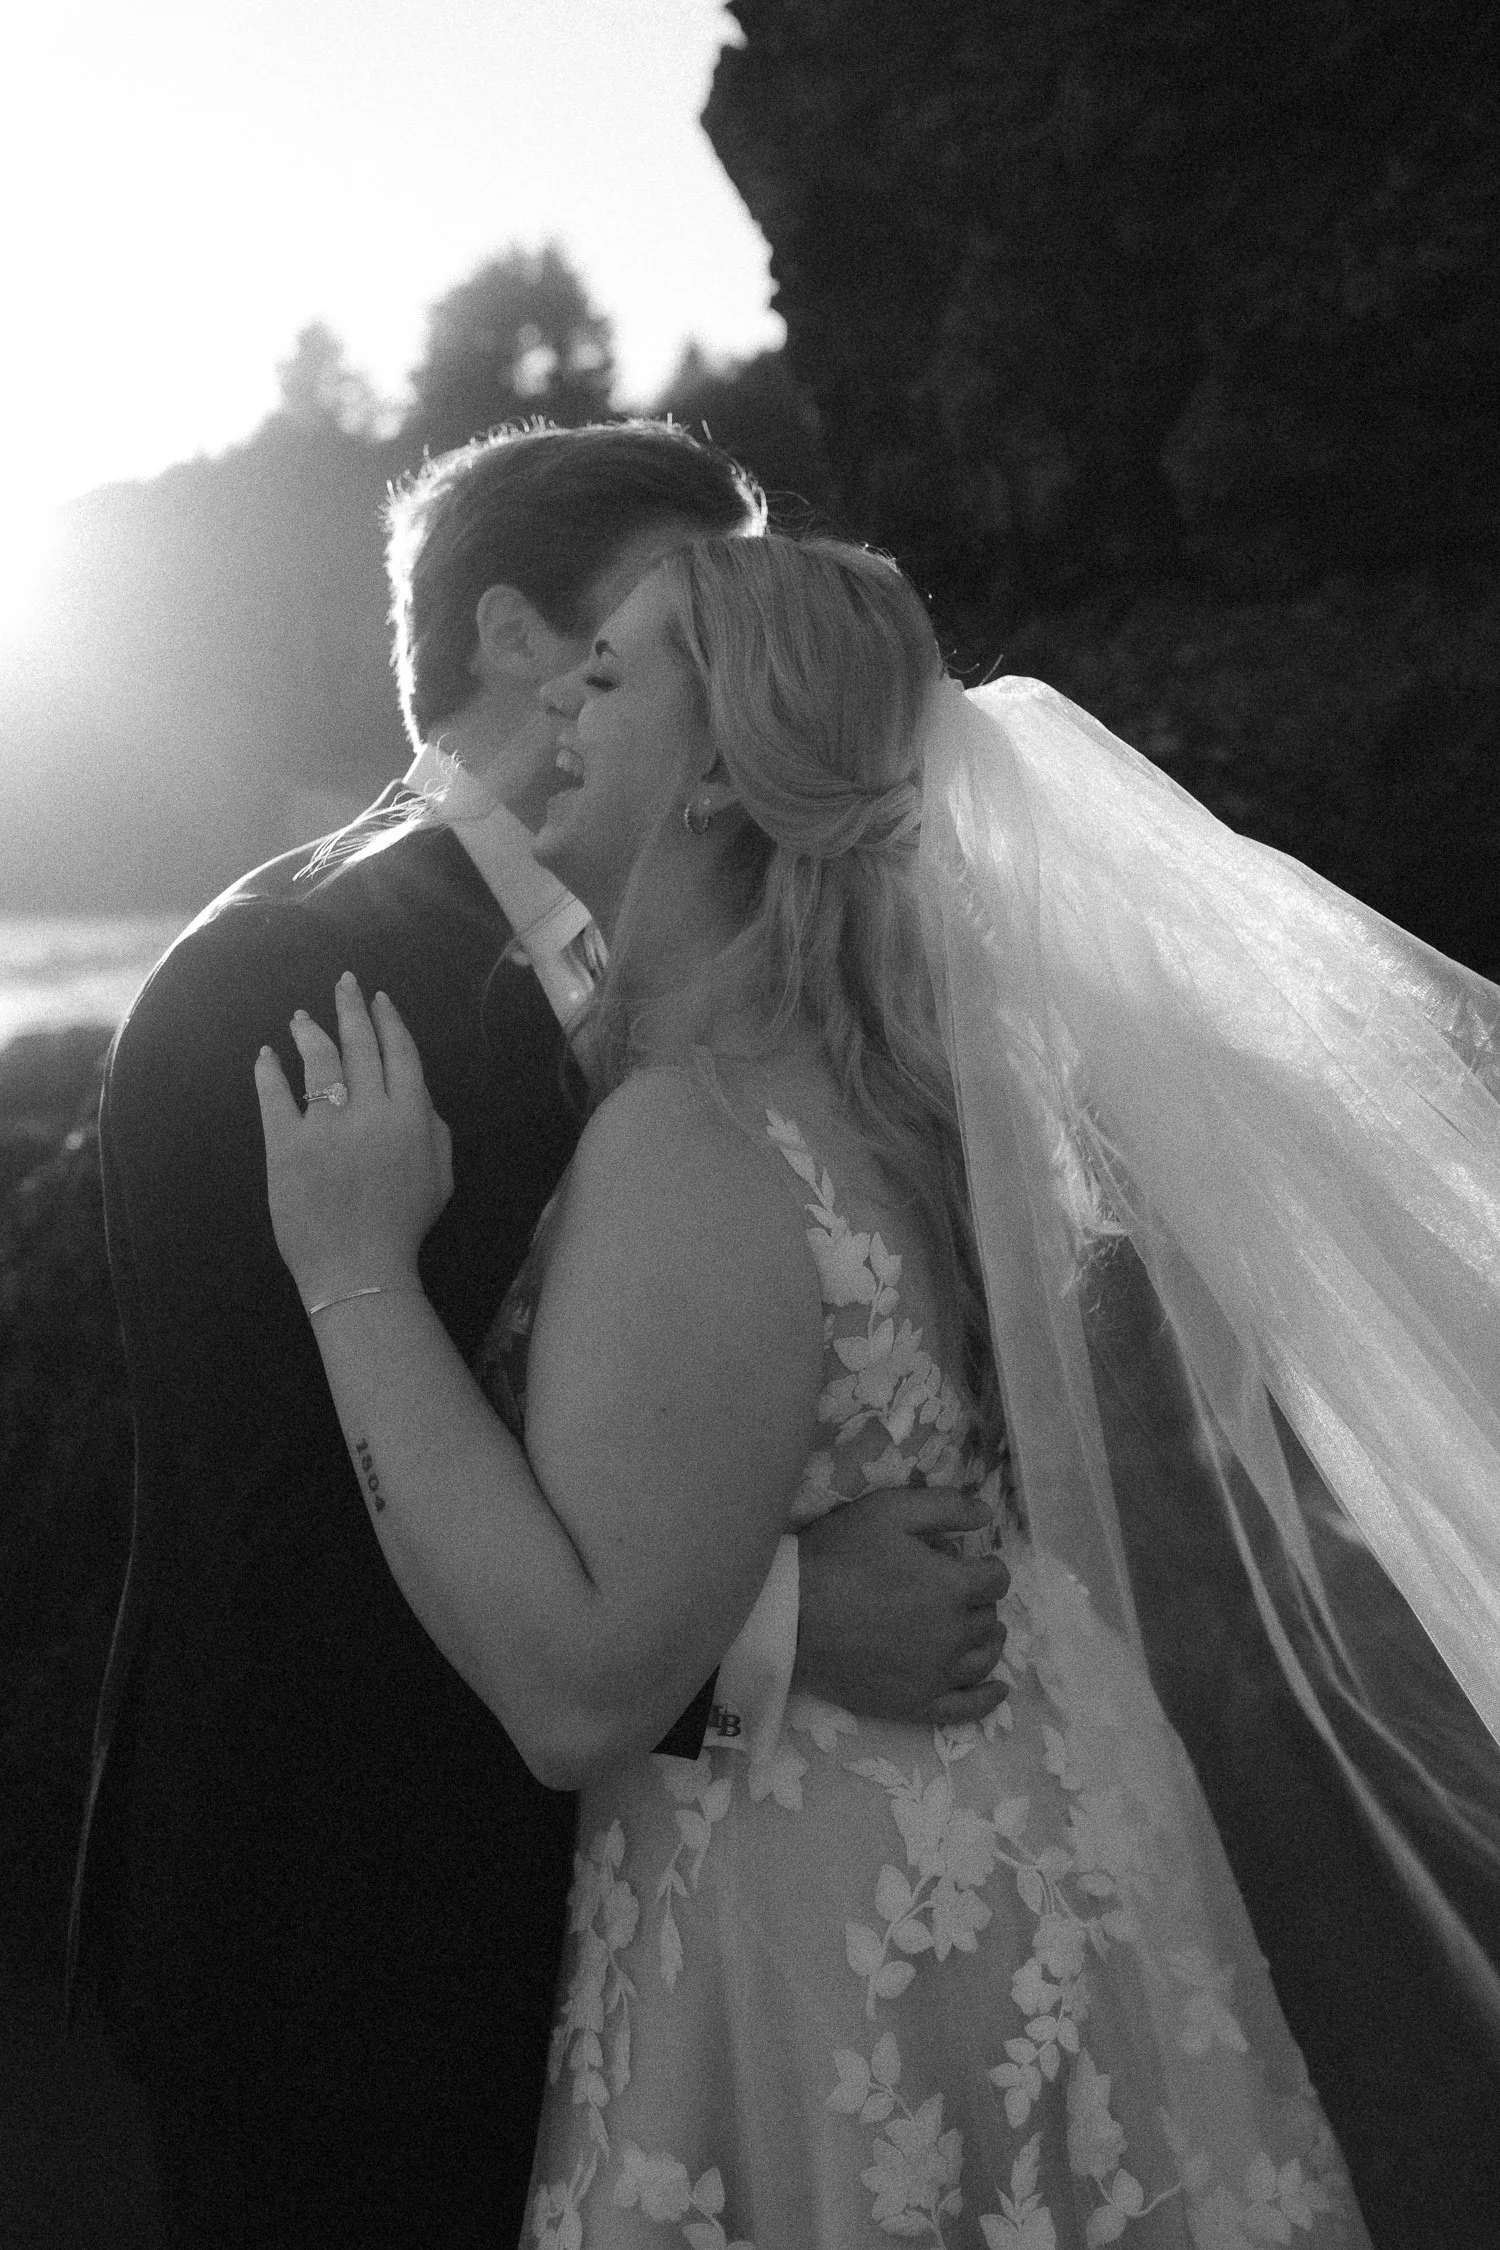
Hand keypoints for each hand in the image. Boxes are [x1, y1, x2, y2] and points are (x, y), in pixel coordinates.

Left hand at [254, 974, 453, 1307]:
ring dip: (311, 1032)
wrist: (357, 1269)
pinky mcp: (286, 1145)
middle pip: (360, 1045)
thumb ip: (436, 1132)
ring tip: (301, 1016)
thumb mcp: (441, 1179)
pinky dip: (269, 1072)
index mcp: (411, 1118)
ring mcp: (325, 1126)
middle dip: (352, 1008)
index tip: (380, 999)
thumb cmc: (403, 1227)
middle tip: (344, 983)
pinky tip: (266, 1055)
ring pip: (319, 1062)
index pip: (401, 1054)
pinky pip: (275, 1097)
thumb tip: (420, 1098)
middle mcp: (369, 1111)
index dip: (390, 1021)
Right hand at [794, 1484, 1009, 1727]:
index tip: (971, 1564)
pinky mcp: (913, 1703)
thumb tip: (988, 1514)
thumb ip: (945, 1507)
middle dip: (980, 1602)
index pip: (995, 1580)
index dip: (987, 1568)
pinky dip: (987, 1698)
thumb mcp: (889, 1511)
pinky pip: (964, 1708)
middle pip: (989, 1619)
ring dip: (988, 1640)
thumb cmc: (838, 1556)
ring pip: (983, 1658)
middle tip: (958, 1593)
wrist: (789, 1614)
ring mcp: (935, 1674)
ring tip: (978, 1631)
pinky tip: (996, 1688)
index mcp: (952, 1587)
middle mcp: (953, 1634)